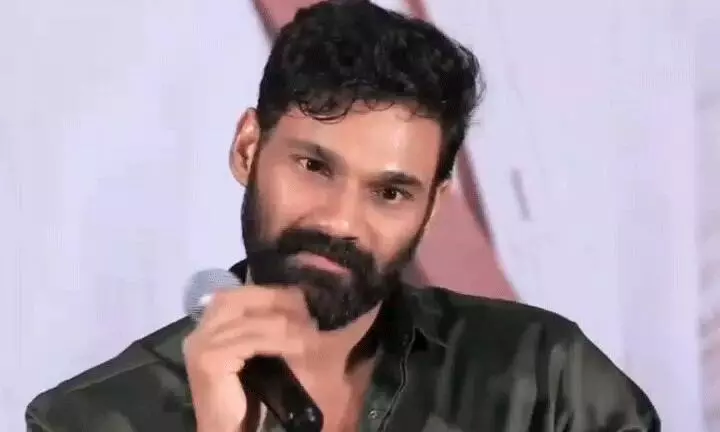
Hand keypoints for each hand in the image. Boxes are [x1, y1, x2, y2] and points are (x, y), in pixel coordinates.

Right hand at [183, 285, 316, 431]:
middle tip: (306, 308)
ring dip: (286, 323)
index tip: (301, 297)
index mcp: (205, 328)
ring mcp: (201, 346)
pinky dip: (279, 341)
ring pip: (251, 322)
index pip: (237, 295)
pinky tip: (299, 345)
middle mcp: (198, 333)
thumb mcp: (255, 355)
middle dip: (277, 300)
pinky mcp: (210, 360)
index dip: (270, 292)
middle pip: (240, 299)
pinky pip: (252, 341)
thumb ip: (262, 331)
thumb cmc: (245, 398)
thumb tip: (296, 305)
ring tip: (310, 328)